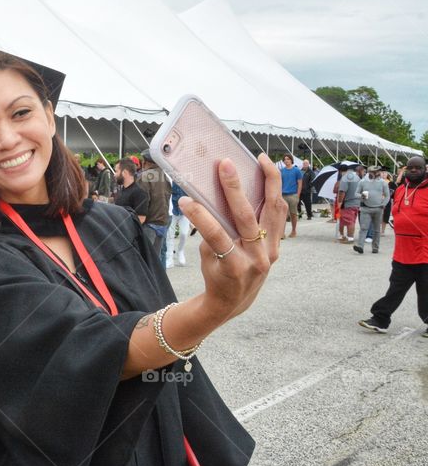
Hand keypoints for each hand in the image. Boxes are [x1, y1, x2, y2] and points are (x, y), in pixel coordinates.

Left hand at [179, 154, 285, 322]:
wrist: (226, 305)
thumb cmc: (234, 269)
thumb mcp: (244, 249)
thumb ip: (239, 226)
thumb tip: (216, 192)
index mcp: (274, 242)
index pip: (279, 207)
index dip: (274, 182)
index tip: (264, 160)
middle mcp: (268, 250)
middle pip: (265, 208)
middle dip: (253, 180)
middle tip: (231, 161)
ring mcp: (253, 260)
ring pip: (243, 219)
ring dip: (230, 192)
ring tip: (215, 172)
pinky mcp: (233, 268)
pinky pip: (217, 237)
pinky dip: (202, 218)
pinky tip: (188, 205)